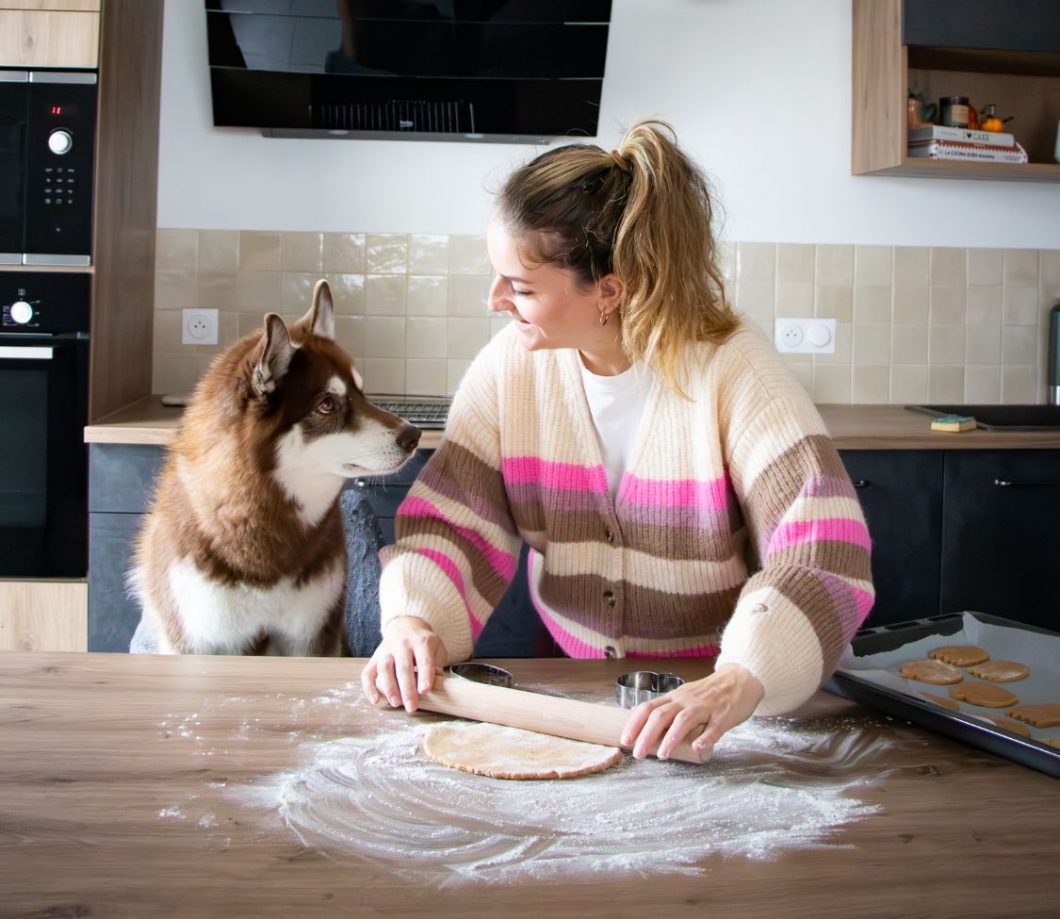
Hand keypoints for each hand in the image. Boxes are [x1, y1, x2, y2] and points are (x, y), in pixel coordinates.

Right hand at [360, 616, 446, 712]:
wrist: (406, 626)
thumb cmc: (424, 643)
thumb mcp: (437, 648)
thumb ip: (437, 663)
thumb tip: (437, 680)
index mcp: (421, 641)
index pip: (423, 660)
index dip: (424, 675)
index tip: (425, 691)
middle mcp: (402, 644)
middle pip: (403, 667)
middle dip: (407, 689)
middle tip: (411, 707)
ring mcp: (386, 650)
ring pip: (384, 668)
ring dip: (389, 688)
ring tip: (396, 703)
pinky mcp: (375, 658)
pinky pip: (368, 672)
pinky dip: (369, 687)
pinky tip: (375, 700)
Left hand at [619, 664, 763, 759]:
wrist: (740, 678)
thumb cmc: (709, 692)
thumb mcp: (684, 696)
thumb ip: (667, 707)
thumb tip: (641, 718)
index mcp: (675, 697)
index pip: (649, 707)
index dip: (635, 723)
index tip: (625, 740)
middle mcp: (686, 700)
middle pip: (662, 715)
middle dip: (647, 735)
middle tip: (637, 753)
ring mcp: (705, 707)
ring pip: (684, 720)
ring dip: (671, 738)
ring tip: (662, 755)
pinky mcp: (724, 715)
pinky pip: (714, 727)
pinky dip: (706, 738)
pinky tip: (698, 748)